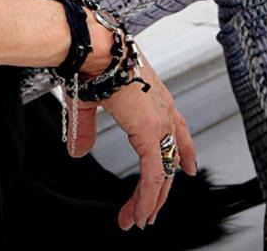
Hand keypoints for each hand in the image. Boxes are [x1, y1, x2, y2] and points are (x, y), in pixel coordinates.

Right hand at [65, 54, 197, 230]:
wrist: (95, 47)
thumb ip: (87, 128)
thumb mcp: (91, 100)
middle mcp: (162, 109)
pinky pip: (154, 174)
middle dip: (160, 188)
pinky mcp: (151, 132)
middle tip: (150, 210)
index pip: (177, 129)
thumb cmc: (94, 61)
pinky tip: (138, 213)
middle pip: (170, 156)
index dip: (184, 150)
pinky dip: (146, 197)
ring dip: (150, 199)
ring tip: (138, 219)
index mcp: (153, 96)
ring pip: (164, 171)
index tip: (188, 168)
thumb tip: (78, 152)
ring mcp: (160, 121)